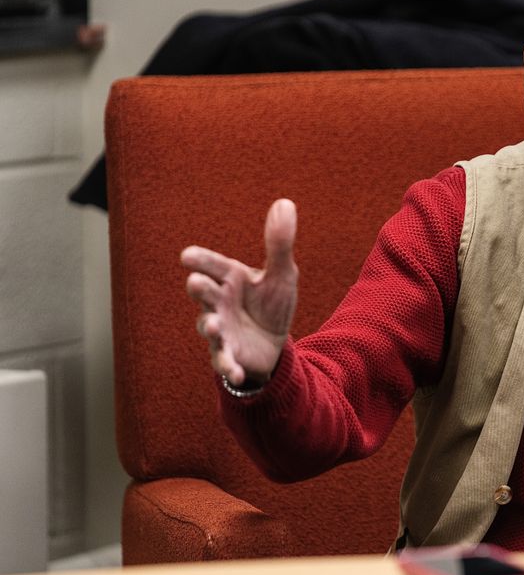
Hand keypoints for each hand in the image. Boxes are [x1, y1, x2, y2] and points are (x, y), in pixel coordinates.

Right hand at [180, 199, 298, 387]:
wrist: (274, 342)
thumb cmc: (271, 303)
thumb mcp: (282, 273)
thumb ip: (279, 242)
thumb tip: (284, 203)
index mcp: (229, 278)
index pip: (210, 264)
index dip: (199, 260)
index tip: (188, 256)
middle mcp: (218, 302)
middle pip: (202, 292)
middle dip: (199, 288)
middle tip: (196, 283)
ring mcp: (220, 329)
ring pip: (208, 326)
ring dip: (209, 326)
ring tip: (214, 325)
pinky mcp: (228, 354)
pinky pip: (224, 361)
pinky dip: (228, 366)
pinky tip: (238, 371)